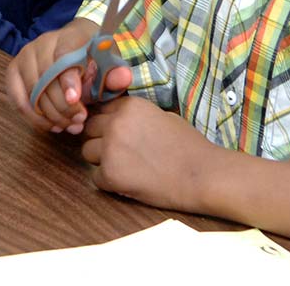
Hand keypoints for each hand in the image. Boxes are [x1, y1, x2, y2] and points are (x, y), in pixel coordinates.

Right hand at [5, 18, 113, 134]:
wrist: (76, 45)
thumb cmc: (93, 57)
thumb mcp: (109, 63)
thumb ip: (116, 73)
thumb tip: (123, 78)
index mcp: (69, 36)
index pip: (63, 56)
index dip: (68, 80)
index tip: (76, 101)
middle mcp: (42, 43)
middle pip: (46, 79)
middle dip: (63, 106)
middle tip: (80, 121)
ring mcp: (25, 56)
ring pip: (32, 92)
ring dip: (50, 115)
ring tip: (69, 126)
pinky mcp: (14, 71)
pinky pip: (18, 99)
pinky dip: (33, 117)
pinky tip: (51, 125)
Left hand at [81, 95, 220, 211]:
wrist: (202, 175)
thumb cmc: (189, 146)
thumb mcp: (162, 116)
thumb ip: (136, 115)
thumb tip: (117, 118)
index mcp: (129, 106)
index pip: (102, 109)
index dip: (109, 122)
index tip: (120, 134)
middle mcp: (116, 123)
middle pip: (90, 128)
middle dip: (101, 139)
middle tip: (121, 153)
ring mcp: (111, 148)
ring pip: (87, 151)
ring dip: (101, 160)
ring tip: (125, 168)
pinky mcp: (110, 174)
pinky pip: (95, 177)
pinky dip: (109, 182)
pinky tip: (129, 183)